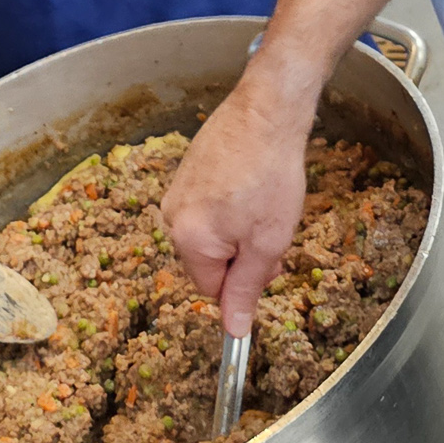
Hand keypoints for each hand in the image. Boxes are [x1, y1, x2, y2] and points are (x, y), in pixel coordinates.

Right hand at [161, 70, 313, 336]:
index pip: (213, 289)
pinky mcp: (187, 171)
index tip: (270, 260)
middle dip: (242, 254)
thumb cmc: (270, 175)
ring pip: (211, 234)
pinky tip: (252, 185)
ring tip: (263, 203)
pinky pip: (208, 208)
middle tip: (272, 229)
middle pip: (210, 261)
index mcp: (187, 240)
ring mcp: (176, 191)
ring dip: (239, 230)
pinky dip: (231, 205)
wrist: (266, 110)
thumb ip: (246, 289)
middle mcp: (171, 217)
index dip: (246, 281)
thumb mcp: (267, 242)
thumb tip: (233, 332)